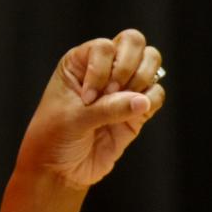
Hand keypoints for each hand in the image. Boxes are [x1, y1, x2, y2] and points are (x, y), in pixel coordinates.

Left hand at [15, 29, 166, 189]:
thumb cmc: (54, 136)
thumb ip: (108, 109)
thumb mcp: (73, 119)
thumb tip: (144, 100)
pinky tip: (136, 113)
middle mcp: (102, 68)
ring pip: (150, 63)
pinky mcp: (136, 111)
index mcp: (79, 62)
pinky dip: (152, 99)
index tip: (88, 98)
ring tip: (124, 103)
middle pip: (133, 42)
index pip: (104, 47)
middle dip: (128, 66)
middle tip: (113, 93)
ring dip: (142, 80)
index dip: (102, 70)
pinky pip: (157, 94)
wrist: (59, 169)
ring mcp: (121, 88)